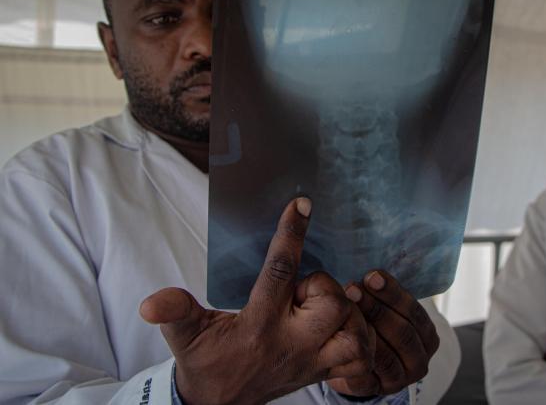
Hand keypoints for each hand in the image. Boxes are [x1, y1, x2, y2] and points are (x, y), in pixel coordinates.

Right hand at [139, 198, 372, 404]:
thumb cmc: (206, 362)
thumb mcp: (186, 336)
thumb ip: (174, 313)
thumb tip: (150, 303)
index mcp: (259, 324)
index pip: (279, 271)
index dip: (291, 234)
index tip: (300, 205)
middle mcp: (293, 343)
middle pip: (332, 303)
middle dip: (323, 287)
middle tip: (304, 291)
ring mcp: (313, 362)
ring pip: (354, 332)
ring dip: (348, 315)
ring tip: (325, 311)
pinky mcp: (326, 374)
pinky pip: (361, 360)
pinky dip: (362, 342)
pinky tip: (346, 329)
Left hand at [329, 270, 439, 396]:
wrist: (350, 358)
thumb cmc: (370, 323)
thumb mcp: (383, 307)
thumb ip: (383, 291)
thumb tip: (373, 269)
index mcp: (427, 336)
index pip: (415, 312)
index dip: (393, 293)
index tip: (372, 276)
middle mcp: (420, 359)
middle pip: (403, 332)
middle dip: (376, 308)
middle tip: (353, 289)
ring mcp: (401, 378)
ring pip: (387, 354)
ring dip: (365, 329)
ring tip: (345, 307)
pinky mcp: (378, 390)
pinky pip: (368, 373)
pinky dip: (357, 355)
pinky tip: (343, 337)